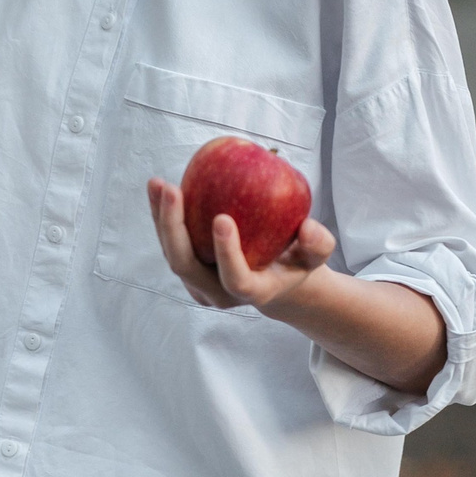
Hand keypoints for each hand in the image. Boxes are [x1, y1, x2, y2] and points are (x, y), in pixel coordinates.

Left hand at [147, 177, 336, 314]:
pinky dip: (160, 214)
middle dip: (174, 228)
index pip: (235, 279)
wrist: (272, 278)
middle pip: (186, 266)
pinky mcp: (186, 267)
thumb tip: (307, 228)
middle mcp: (217, 292)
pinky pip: (168, 240)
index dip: (227, 253)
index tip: (222, 218)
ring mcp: (197, 282)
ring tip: (157, 183)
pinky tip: (157, 185)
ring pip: (172, 252)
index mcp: (252, 291)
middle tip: (173, 191)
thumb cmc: (296, 261)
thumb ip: (318, 243)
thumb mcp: (316, 254)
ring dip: (161, 218)